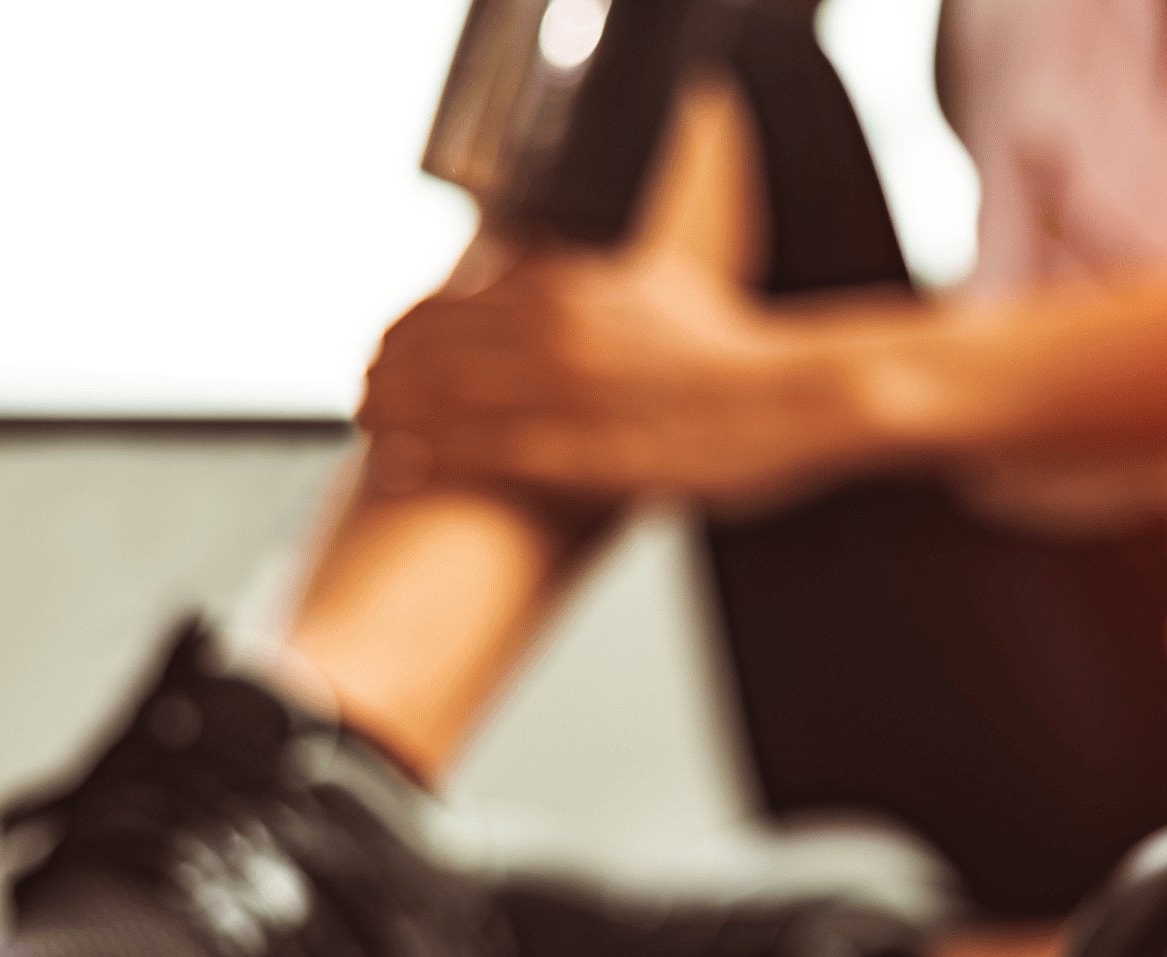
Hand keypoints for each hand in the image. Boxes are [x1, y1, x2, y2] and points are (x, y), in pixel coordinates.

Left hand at [355, 246, 862, 502]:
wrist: (805, 394)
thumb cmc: (744, 352)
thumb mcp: (660, 284)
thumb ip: (596, 283)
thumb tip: (555, 278)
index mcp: (575, 288)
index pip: (457, 302)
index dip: (408, 329)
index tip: (385, 346)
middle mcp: (559, 333)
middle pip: (438, 349)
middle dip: (388, 372)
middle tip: (362, 393)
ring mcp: (571, 396)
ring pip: (450, 400)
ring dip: (396, 414)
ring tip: (368, 429)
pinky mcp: (591, 454)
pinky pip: (490, 456)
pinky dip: (437, 459)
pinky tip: (402, 468)